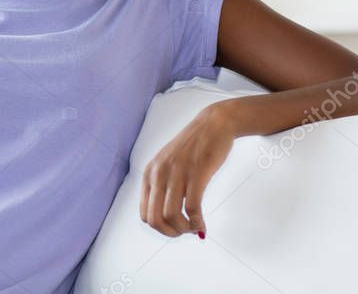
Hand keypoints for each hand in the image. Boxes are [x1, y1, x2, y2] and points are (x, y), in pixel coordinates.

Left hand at [139, 102, 235, 238]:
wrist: (213, 124)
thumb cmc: (193, 147)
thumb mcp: (169, 164)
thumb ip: (164, 186)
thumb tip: (168, 219)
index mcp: (150, 173)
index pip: (144, 214)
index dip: (160, 228)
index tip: (175, 227)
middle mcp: (159, 173)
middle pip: (155, 219)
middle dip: (171, 233)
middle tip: (185, 232)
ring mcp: (177, 173)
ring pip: (172, 216)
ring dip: (184, 230)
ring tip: (195, 228)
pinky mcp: (196, 173)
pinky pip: (192, 208)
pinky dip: (197, 223)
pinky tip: (202, 225)